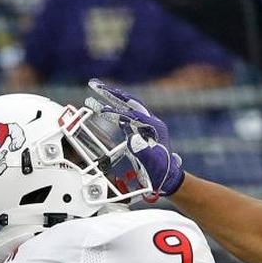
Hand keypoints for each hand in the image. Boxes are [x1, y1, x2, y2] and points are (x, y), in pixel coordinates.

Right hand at [85, 79, 184, 196]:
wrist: (168, 178)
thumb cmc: (162, 171)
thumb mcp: (153, 163)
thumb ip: (143, 151)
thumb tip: (132, 139)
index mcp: (155, 127)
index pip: (133, 115)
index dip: (117, 112)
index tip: (102, 110)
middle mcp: (150, 122)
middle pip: (129, 102)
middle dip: (110, 93)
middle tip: (93, 84)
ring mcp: (144, 126)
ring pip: (125, 107)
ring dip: (109, 98)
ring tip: (93, 88)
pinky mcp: (138, 131)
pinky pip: (123, 117)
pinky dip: (111, 111)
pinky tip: (100, 107)